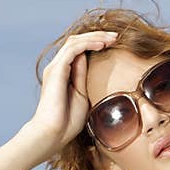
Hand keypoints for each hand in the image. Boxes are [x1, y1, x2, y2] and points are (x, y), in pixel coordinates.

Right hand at [23, 30, 117, 158]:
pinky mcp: (57, 70)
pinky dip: (89, 44)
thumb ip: (83, 78)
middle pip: (77, 42)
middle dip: (98, 36)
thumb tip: (89, 62)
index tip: (115, 44)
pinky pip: (74, 49)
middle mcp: (58, 67)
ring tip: (112, 38)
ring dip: (95, 37)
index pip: (79, 51)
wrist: (53, 133)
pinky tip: (102, 44)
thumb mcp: (82, 96)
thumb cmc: (67, 121)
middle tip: (117, 36)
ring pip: (75, 42)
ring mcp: (56, 68)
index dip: (96, 44)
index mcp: (64, 73)